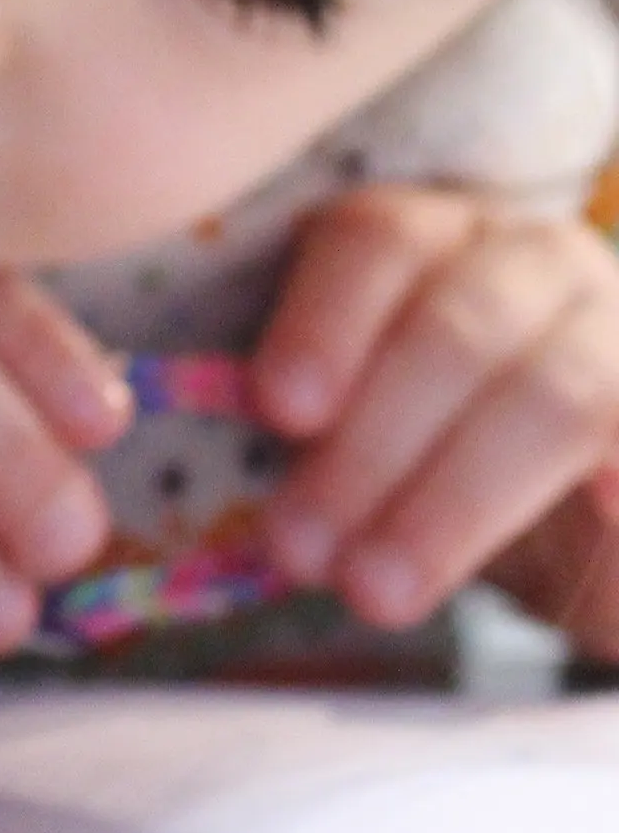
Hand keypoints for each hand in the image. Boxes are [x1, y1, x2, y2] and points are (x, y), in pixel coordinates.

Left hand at [251, 186, 618, 640]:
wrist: (588, 525)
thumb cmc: (436, 470)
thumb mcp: (358, 443)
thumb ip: (306, 439)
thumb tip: (247, 509)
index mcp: (434, 244)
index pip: (376, 241)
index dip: (322, 323)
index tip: (277, 411)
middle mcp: (534, 262)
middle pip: (452, 328)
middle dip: (365, 449)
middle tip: (298, 549)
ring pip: (547, 395)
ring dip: (447, 504)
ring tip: (375, 591)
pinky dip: (577, 507)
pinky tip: (536, 556)